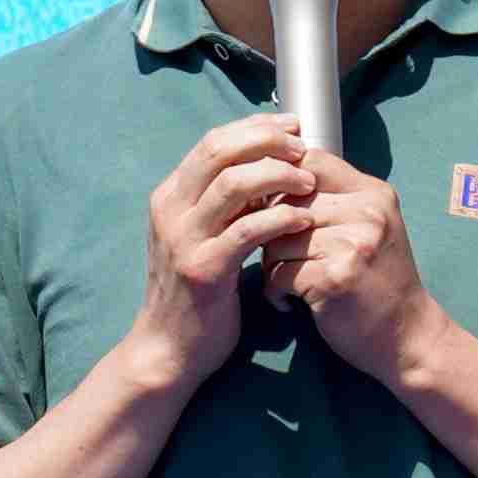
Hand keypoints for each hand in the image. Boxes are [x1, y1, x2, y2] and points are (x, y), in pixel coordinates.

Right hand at [119, 112, 310, 388]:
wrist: (168, 350)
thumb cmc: (195, 293)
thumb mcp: (202, 238)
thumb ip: (224, 205)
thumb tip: (267, 168)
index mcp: (170, 196)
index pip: (213, 141)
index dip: (255, 128)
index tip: (291, 127)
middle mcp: (171, 210)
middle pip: (220, 151)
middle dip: (267, 142)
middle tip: (304, 149)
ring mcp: (183, 239)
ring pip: (233, 184)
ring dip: (278, 176)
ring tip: (309, 183)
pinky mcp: (203, 270)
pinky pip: (246, 230)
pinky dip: (279, 218)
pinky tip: (302, 221)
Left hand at [275, 146, 438, 381]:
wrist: (408, 337)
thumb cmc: (379, 284)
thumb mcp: (369, 229)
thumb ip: (333, 201)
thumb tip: (270, 179)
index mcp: (373, 193)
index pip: (310, 161)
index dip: (280, 182)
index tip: (273, 210)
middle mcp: (367, 212)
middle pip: (286, 201)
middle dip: (271, 231)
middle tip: (280, 258)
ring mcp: (354, 244)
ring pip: (277, 238)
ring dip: (271, 264)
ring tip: (287, 282)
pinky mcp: (335, 278)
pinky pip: (278, 272)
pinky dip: (274, 291)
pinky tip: (288, 302)